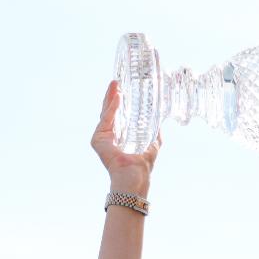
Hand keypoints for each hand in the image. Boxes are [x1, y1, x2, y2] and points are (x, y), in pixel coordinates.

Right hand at [91, 81, 156, 195]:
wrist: (135, 176)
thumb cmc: (142, 165)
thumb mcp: (152, 143)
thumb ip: (155, 132)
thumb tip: (160, 120)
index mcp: (119, 137)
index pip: (117, 115)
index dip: (119, 101)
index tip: (122, 88)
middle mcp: (109, 136)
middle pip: (109, 111)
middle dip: (112, 95)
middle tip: (116, 81)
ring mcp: (102, 137)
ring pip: (106, 112)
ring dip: (110, 97)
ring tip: (115, 85)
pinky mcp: (98, 139)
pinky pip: (106, 119)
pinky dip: (112, 108)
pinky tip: (117, 97)